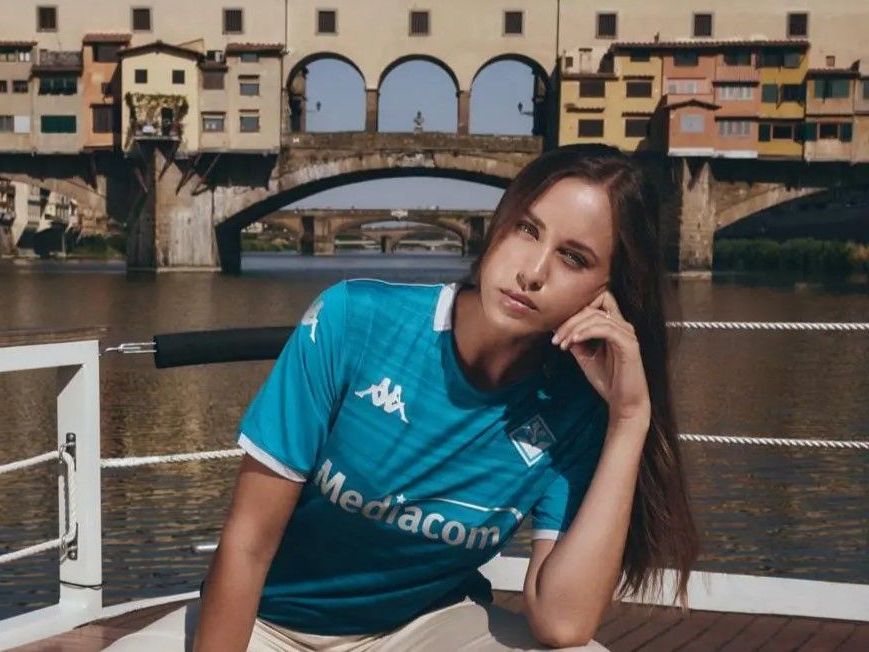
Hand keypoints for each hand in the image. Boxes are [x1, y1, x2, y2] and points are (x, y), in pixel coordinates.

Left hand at [551, 290, 650, 428]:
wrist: (624, 403)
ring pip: (596, 316)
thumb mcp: (585, 356)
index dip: (574, 310)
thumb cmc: (607, 379)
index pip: (596, 301)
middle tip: (556, 338)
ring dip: (574, 328)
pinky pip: (605, 329)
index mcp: (613, 326)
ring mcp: (627, 333)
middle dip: (570, 319)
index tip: (556, 330)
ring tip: (562, 344)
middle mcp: (622, 325)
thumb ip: (575, 339)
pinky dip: (586, 332)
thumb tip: (557, 326)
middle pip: (593, 306)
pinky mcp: (629, 344)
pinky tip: (574, 341)